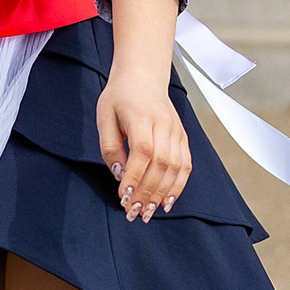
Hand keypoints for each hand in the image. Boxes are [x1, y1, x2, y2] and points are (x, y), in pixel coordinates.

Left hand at [96, 73, 188, 223]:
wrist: (143, 77)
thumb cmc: (120, 96)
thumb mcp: (104, 116)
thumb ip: (109, 146)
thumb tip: (119, 173)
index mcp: (141, 117)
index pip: (143, 151)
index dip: (135, 176)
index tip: (124, 196)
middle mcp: (164, 125)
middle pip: (161, 164)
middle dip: (147, 192)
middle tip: (134, 212)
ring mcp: (177, 132)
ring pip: (176, 168)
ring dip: (162, 194)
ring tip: (148, 212)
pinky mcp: (183, 138)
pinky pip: (185, 166)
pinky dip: (177, 186)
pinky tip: (166, 201)